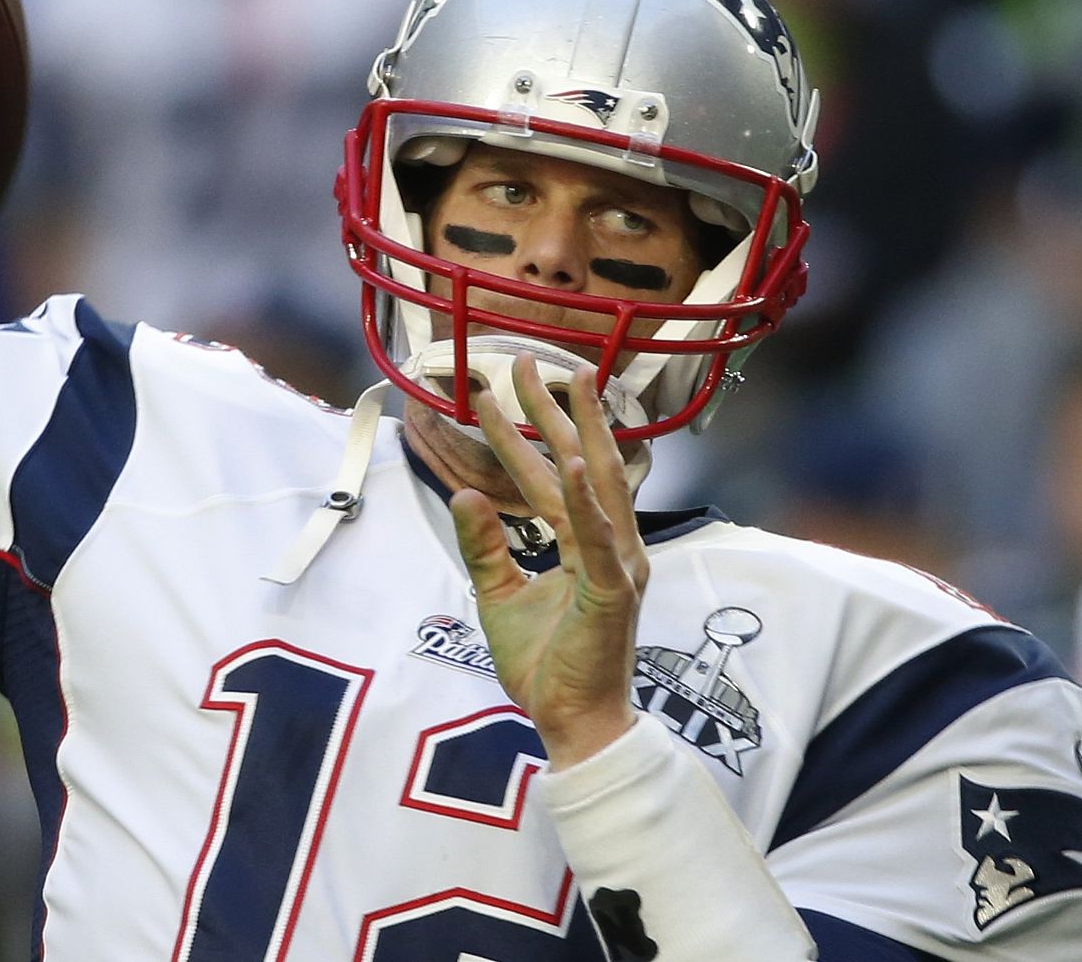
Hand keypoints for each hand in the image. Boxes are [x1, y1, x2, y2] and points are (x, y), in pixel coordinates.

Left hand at [450, 357, 647, 768]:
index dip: (523, 430)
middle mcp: (608, 545)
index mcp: (584, 544)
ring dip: (577, 432)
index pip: (548, 474)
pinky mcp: (612, 591)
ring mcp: (616, 565)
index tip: (496, 389)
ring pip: (594, 485)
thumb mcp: (497, 594)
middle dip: (555, 408)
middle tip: (529, 360)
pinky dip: (584, 499)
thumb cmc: (546, 664)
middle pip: (579, 461)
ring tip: (564, 383)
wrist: (572, 722)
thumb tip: (465, 491)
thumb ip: (485, 543)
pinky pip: (596, 537)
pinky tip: (569, 461)